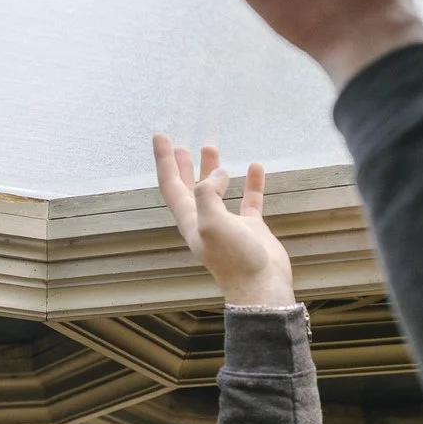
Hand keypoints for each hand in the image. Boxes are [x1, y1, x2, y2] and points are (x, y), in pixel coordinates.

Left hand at [153, 134, 297, 308]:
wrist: (261, 287)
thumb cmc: (233, 258)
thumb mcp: (211, 222)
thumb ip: (207, 194)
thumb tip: (216, 174)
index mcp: (189, 219)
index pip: (171, 184)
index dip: (164, 160)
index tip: (161, 136)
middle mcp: (204, 220)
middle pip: (188, 187)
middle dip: (182, 166)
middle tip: (180, 145)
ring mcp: (228, 224)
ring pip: (216, 191)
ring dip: (212, 170)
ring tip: (212, 148)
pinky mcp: (250, 228)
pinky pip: (248, 200)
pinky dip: (250, 183)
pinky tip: (255, 167)